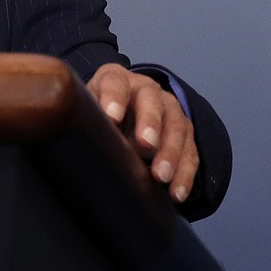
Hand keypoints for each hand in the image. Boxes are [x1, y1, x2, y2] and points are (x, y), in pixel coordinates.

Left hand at [87, 63, 198, 204]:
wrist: (119, 110)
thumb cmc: (97, 113)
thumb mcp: (86, 109)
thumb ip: (85, 120)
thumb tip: (80, 148)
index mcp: (115, 78)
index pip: (115, 83)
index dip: (113, 98)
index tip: (112, 117)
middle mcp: (145, 88)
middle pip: (152, 101)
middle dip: (150, 124)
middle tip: (145, 146)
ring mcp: (168, 107)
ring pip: (176, 126)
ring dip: (170, 153)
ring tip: (160, 176)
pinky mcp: (184, 130)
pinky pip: (190, 150)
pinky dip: (185, 172)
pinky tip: (176, 192)